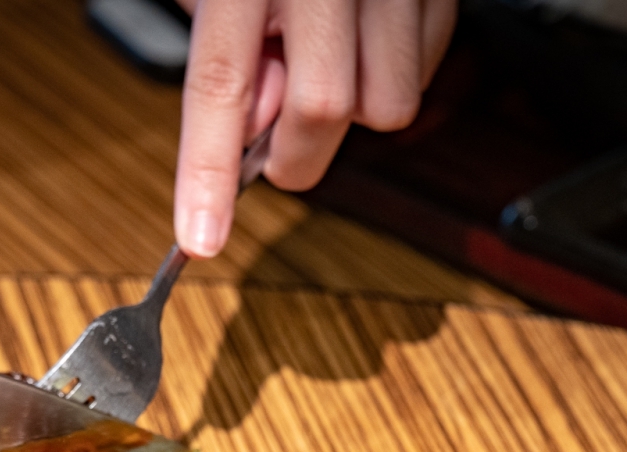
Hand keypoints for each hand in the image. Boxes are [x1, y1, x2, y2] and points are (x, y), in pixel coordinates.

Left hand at [173, 0, 456, 258]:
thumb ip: (231, 53)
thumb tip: (255, 127)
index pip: (222, 81)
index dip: (209, 169)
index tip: (199, 238)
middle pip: (321, 107)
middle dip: (295, 153)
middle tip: (273, 152)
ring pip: (387, 104)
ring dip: (352, 109)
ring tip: (325, 56)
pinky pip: (426, 72)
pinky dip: (392, 75)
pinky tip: (365, 39)